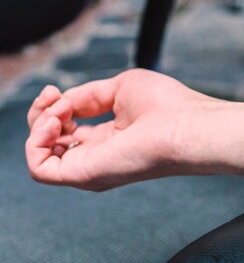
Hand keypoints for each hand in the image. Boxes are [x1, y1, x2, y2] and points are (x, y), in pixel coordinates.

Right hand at [25, 69, 220, 190]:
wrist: (187, 124)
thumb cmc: (168, 104)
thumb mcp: (120, 87)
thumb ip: (87, 95)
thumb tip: (62, 101)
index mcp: (109, 136)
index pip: (67, 127)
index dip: (54, 105)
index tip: (55, 89)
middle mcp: (97, 155)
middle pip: (50, 140)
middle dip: (41, 112)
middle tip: (52, 95)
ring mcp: (90, 167)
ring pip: (41, 154)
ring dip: (39, 124)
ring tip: (57, 108)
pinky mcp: (84, 174)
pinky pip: (40, 169)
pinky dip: (37, 141)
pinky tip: (55, 120)